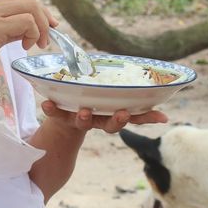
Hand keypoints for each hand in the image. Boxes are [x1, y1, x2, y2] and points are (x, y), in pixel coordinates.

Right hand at [0, 0, 57, 86]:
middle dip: (44, 17)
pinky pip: (26, 22)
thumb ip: (5, 27)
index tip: (48, 26)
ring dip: (41, 27)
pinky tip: (26, 47)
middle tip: (48, 38)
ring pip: (30, 6)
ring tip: (37, 45)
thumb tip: (29, 28)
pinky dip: (33, 33)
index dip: (38, 12)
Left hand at [40, 99, 168, 133]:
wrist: (64, 118)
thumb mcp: (111, 97)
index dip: (145, 118)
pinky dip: (51, 109)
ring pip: (84, 121)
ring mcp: (79, 118)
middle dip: (116, 120)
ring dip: (85, 117)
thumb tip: (151, 83)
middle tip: (122, 114)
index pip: (132, 118)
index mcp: (112, 115)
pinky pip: (55, 113)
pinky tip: (46, 103)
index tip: (160, 117)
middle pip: (110, 125)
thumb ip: (126, 93)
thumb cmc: (93, 103)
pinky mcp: (60, 115)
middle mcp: (98, 119)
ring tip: (85, 111)